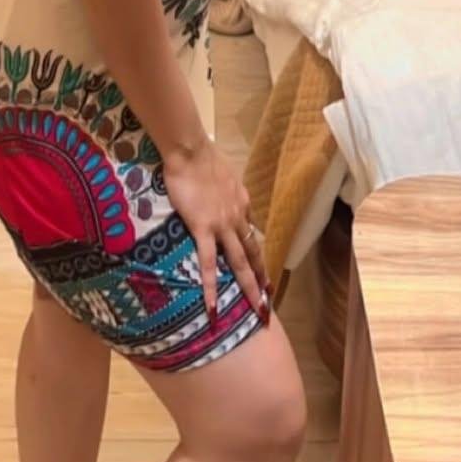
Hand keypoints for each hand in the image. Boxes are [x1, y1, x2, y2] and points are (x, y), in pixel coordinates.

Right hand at [162, 138, 271, 326]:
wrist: (191, 152)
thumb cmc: (202, 158)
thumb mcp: (224, 175)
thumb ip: (227, 190)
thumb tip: (227, 195)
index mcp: (242, 203)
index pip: (252, 234)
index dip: (258, 254)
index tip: (262, 270)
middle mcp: (239, 217)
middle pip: (253, 253)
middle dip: (262, 279)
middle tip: (269, 301)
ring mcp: (223, 225)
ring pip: (240, 262)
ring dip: (250, 287)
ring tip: (257, 310)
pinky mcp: (203, 228)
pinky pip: (208, 263)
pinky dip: (211, 287)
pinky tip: (213, 306)